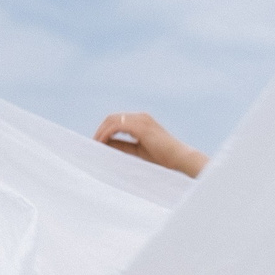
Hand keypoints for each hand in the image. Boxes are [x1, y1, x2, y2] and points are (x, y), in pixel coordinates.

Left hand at [93, 112, 207, 177]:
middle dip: (101, 129)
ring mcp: (141, 119)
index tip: (98, 143)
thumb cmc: (165, 157)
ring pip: (113, 120)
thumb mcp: (140, 150)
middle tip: (93, 143)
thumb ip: (124, 146)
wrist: (181, 157)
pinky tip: (102, 143)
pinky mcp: (140, 126)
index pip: (118, 120)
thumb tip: (108, 146)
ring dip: (101, 131)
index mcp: (142, 121)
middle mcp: (141, 117)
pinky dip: (107, 133)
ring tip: (95, 144)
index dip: (106, 130)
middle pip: (113, 118)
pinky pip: (117, 126)